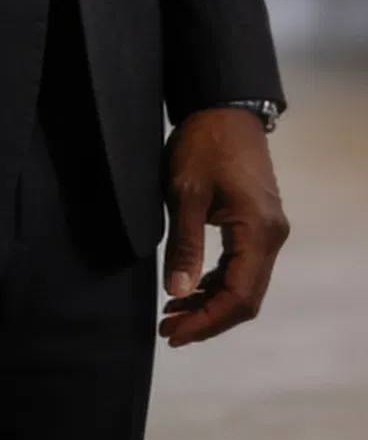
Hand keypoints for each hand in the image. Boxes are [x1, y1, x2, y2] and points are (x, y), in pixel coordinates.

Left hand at [159, 109, 288, 347]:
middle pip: (245, 298)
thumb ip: (184, 244)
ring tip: (172, 314)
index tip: (173, 333)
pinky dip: (216, 282)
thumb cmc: (203, 144)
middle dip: (207, 318)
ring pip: (244, 284)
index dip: (207, 321)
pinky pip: (241, 266)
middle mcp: (271, 238)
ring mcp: (268, 231)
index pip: (238, 297)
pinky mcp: (258, 224)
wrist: (224, 107)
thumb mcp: (185, 192)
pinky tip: (190, 287)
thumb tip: (176, 294)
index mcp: (258, 233)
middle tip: (168, 330)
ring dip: (210, 303)